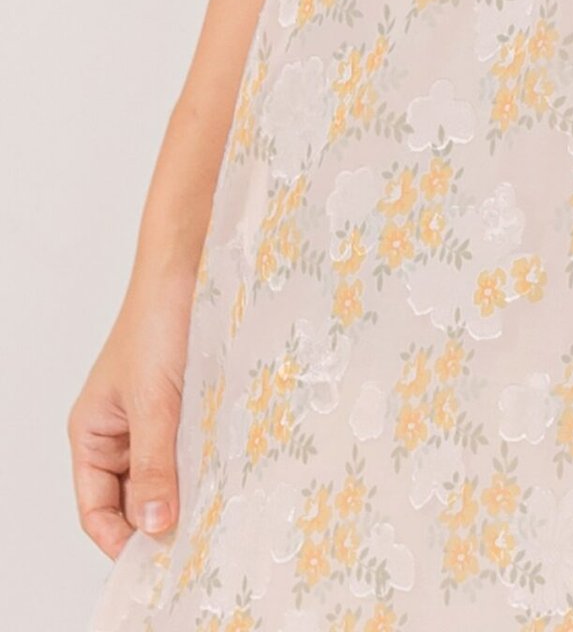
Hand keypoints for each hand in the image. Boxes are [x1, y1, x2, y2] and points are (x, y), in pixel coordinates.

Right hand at [67, 263, 195, 559]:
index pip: (96, 510)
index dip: (122, 539)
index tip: (159, 559)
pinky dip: (204, 465)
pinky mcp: (187, 407)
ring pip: (165, 476)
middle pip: (131, 499)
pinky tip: (227, 474)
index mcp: (91, 434)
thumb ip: (153, 465)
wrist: (190, 267)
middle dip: (159, 519)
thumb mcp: (154, 402)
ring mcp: (154, 421)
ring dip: (187, 491)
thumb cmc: (157, 323)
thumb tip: (155, 527)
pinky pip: (190, 450)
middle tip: (196, 539)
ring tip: (214, 510)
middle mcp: (119, 433)